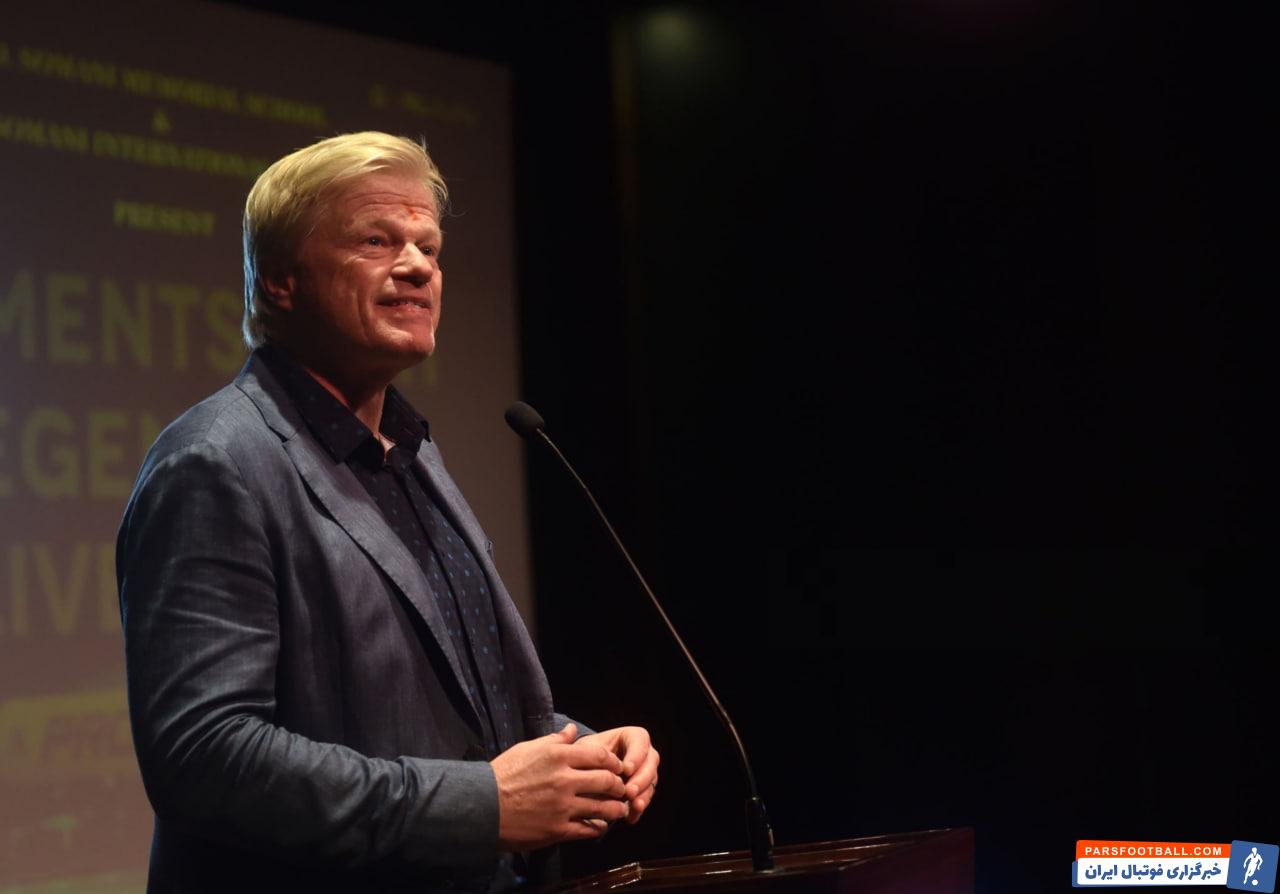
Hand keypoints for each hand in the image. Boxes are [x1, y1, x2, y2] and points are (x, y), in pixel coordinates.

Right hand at [490, 723, 629, 849]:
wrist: (482, 807)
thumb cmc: (503, 774)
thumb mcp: (527, 749)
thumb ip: (554, 740)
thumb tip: (572, 731)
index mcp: (557, 756)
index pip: (600, 756)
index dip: (614, 762)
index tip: (617, 767)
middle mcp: (564, 780)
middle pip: (606, 781)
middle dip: (619, 785)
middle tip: (622, 788)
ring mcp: (562, 806)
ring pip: (602, 808)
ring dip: (615, 809)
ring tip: (620, 809)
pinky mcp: (558, 829)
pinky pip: (588, 829)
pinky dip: (598, 828)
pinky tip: (600, 826)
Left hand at [575, 726, 658, 824]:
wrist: (581, 772)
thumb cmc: (584, 756)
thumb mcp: (586, 750)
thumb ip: (593, 754)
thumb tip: (605, 769)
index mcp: (630, 736)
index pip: (640, 740)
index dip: (636, 755)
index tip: (626, 770)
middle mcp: (642, 752)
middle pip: (650, 762)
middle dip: (641, 778)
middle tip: (629, 792)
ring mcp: (644, 771)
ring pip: (651, 781)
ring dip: (644, 795)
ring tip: (634, 806)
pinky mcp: (641, 790)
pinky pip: (645, 798)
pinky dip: (638, 809)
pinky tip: (630, 817)